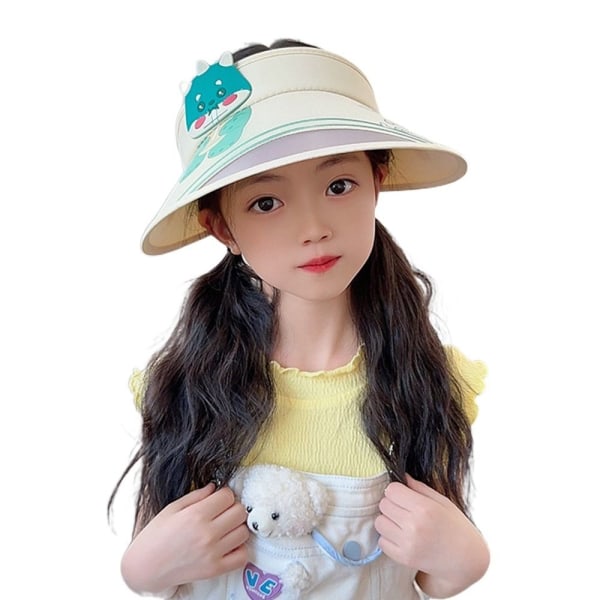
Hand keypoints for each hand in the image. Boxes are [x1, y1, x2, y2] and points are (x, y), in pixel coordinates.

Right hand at [121, 483, 249, 594]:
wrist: (145, 567)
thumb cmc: (156, 536)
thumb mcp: (172, 508)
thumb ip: (197, 495)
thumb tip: (215, 486)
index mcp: (196, 515)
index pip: (228, 496)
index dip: (225, 495)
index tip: (219, 499)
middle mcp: (207, 534)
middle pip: (240, 512)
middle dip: (233, 508)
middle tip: (223, 512)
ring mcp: (212, 553)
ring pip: (244, 532)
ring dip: (237, 527)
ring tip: (225, 528)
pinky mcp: (214, 570)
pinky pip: (242, 557)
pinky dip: (239, 549)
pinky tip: (229, 545)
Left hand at [375, 475, 488, 596]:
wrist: (466, 560)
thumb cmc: (456, 527)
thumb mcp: (442, 502)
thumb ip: (419, 488)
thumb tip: (402, 476)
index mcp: (424, 508)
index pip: (391, 490)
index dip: (396, 491)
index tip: (404, 495)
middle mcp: (414, 525)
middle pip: (383, 505)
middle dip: (391, 504)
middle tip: (404, 510)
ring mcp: (408, 543)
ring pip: (379, 522)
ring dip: (387, 521)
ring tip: (402, 524)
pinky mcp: (404, 558)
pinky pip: (382, 542)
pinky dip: (388, 538)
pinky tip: (402, 537)